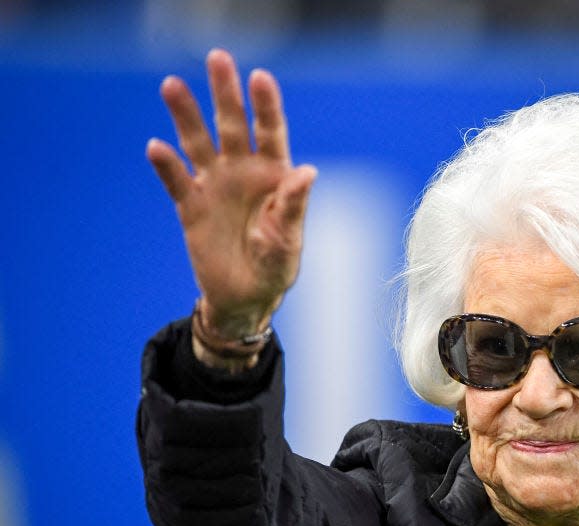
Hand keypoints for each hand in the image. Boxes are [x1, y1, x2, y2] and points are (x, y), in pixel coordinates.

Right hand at [146, 48, 316, 337]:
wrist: (246, 299)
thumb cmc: (276, 266)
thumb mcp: (289, 239)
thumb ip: (293, 206)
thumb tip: (306, 172)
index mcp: (274, 175)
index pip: (270, 132)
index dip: (265, 105)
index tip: (260, 77)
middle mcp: (243, 173)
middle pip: (232, 125)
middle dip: (225, 93)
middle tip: (217, 57)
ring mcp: (215, 187)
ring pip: (198, 143)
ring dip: (186, 116)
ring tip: (172, 85)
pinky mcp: (191, 207)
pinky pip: (177, 181)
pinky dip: (167, 165)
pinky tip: (156, 147)